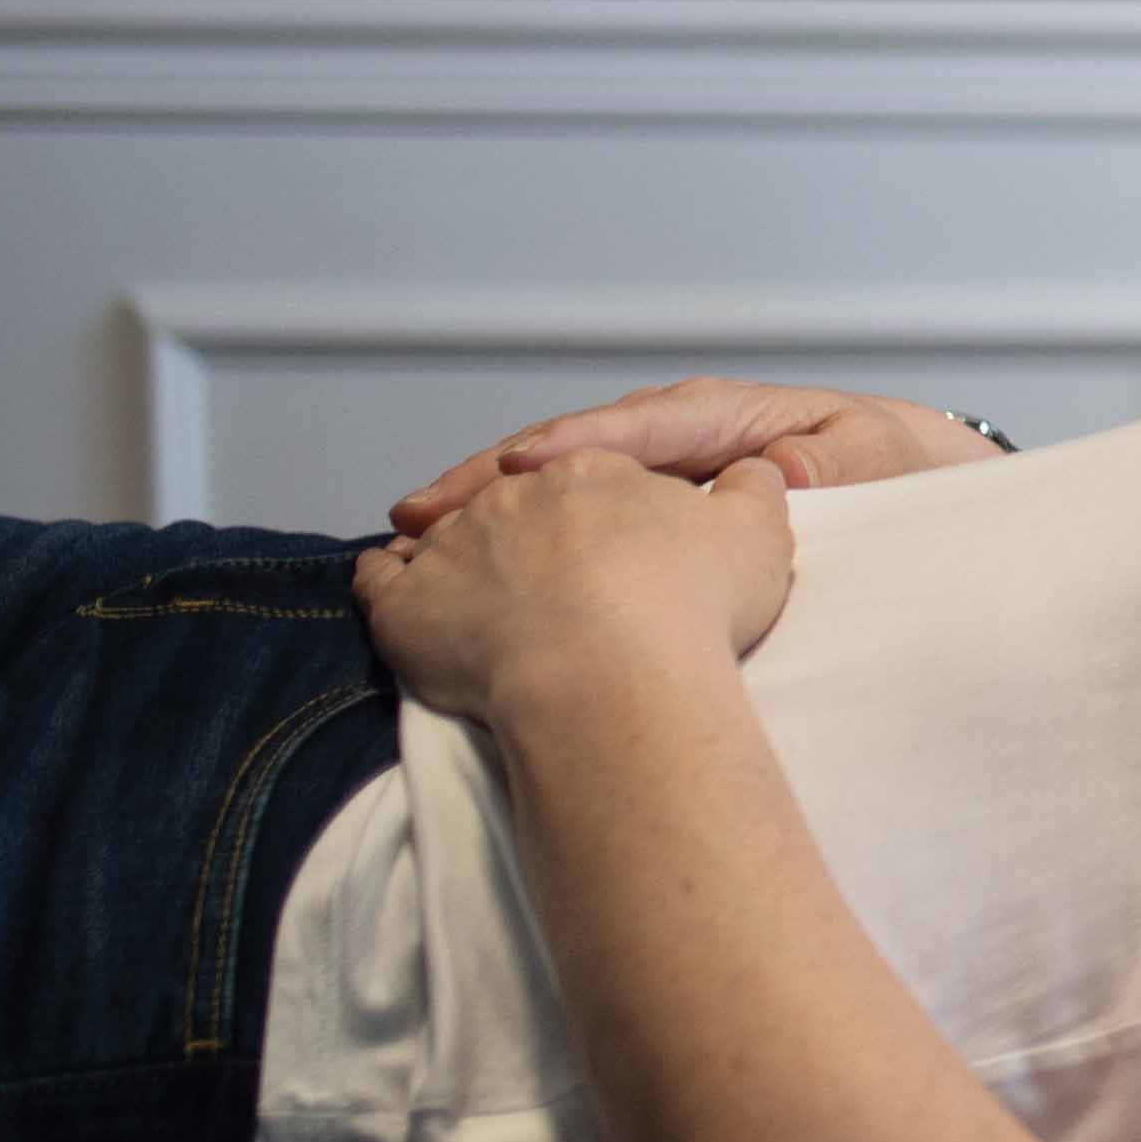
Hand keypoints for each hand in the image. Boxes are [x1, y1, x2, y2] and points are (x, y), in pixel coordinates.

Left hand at [358, 452, 796, 723]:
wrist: (616, 671)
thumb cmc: (689, 605)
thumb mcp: (759, 535)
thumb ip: (755, 493)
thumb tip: (757, 471)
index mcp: (599, 469)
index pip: (588, 475)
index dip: (596, 509)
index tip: (605, 540)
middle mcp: (519, 493)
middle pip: (514, 501)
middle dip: (523, 526)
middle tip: (540, 568)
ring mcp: (456, 544)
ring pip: (447, 534)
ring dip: (450, 550)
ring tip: (467, 584)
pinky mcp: (409, 603)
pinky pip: (381, 580)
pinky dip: (383, 577)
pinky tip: (389, 580)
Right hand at [391, 378, 999, 533]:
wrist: (904, 475)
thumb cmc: (888, 463)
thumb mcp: (871, 457)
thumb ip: (826, 465)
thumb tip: (774, 473)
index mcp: (722, 416)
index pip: (636, 426)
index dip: (573, 446)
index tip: (517, 472)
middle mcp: (673, 434)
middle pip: (567, 451)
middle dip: (490, 477)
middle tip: (421, 512)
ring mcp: (650, 468)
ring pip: (552, 483)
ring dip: (483, 505)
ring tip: (412, 537)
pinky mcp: (640, 503)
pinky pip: (567, 510)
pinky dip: (511, 529)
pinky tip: (457, 561)